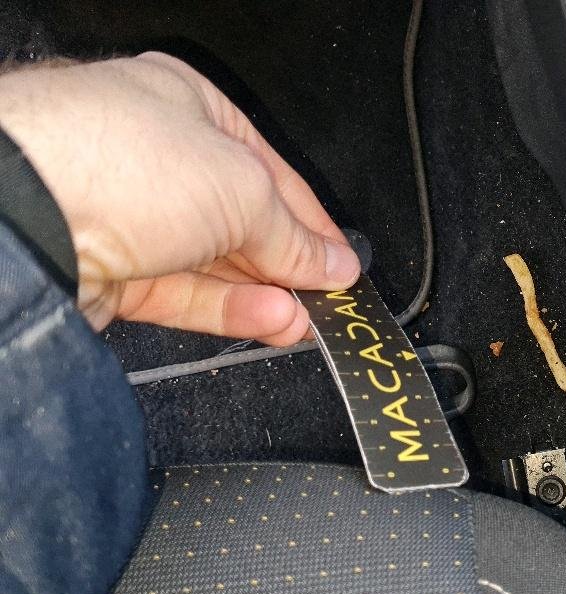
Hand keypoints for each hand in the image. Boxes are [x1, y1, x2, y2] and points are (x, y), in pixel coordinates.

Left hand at [0, 52, 358, 345]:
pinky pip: (185, 295)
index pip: (270, 170)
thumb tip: (331, 265)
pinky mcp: (111, 274)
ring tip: (308, 319)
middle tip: (329, 296)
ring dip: (267, 294)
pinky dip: (231, 310)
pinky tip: (272, 321)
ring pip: (215, 266)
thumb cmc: (120, 160)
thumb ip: (294, 237)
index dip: (312, 220)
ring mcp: (129, 218)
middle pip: (242, 221)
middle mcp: (155, 159)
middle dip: (290, 263)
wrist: (28, 212)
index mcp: (188, 107)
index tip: (341, 260)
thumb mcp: (246, 190)